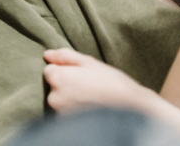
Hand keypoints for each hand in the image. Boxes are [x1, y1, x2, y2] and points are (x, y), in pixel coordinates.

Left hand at [44, 48, 160, 114]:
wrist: (132, 112)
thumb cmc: (112, 84)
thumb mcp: (89, 63)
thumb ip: (65, 56)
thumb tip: (47, 55)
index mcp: (58, 78)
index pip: (50, 70)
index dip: (66, 71)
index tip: (82, 76)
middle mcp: (54, 98)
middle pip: (54, 87)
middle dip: (67, 85)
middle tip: (89, 87)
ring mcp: (61, 114)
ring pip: (61, 101)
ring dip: (71, 99)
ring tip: (93, 99)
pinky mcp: (69, 125)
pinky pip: (67, 114)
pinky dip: (75, 111)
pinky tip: (91, 109)